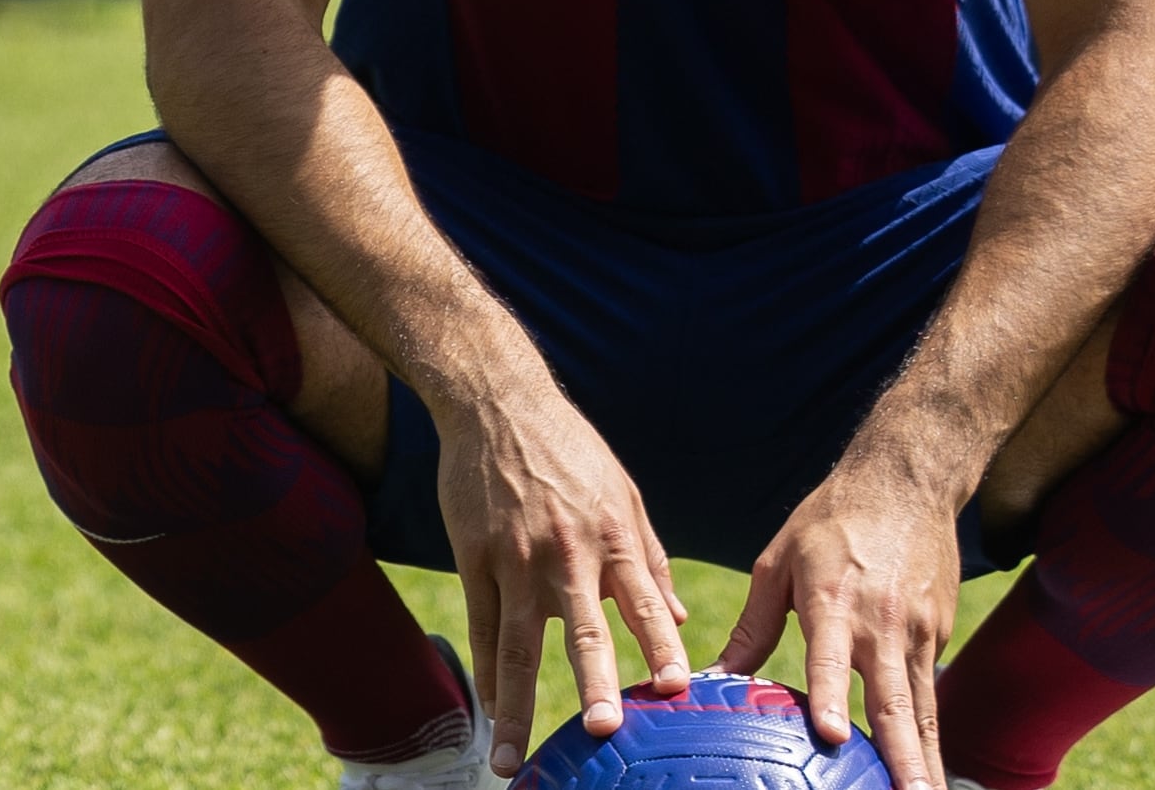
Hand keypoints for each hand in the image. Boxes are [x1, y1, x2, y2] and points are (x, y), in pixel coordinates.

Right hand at [434, 371, 689, 775]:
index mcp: (612, 536)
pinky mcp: (474, 557)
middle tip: (602, 732)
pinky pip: (481, 627)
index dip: (661, 646)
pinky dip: (486, 675)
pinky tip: (492, 713)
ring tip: (511, 760)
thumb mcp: (622, 491)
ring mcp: (515, 558)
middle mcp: (566, 553)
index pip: (644, 602)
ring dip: (516, 707)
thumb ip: (650, 558)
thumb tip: (680, 619)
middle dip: (593, 682)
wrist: (497, 402)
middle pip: (581, 629)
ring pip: (517, 644)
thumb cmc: (569, 449)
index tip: (678, 691)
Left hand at [718, 455, 961, 789]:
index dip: (833, 698)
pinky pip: (931, 695)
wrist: (905, 479)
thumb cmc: (830, 520)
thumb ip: (753, 624)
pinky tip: (929, 772)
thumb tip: (715, 677)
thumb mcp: (779, 561)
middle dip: (903, 757)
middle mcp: (882, 624)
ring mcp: (918, 633)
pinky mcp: (939, 636)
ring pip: (923, 709)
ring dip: (927, 761)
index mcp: (833, 600)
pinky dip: (933, 735)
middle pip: (894, 702)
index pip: (833, 659)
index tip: (835, 737)